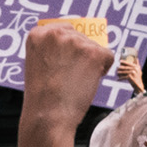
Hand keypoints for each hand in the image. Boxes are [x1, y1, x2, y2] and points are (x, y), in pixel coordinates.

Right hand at [21, 23, 115, 144]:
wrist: (48, 116)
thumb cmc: (43, 96)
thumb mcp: (39, 63)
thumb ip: (54, 48)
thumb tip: (80, 40)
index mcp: (37, 34)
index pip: (64, 30)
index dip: (67, 49)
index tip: (61, 64)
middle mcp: (56, 33)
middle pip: (81, 38)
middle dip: (80, 56)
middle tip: (68, 77)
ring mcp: (76, 41)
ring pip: (95, 48)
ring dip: (91, 64)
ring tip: (74, 81)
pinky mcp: (94, 52)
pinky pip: (108, 56)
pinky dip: (102, 70)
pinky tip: (87, 81)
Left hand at [115, 53, 144, 93]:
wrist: (139, 85)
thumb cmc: (138, 77)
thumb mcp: (139, 70)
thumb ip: (137, 64)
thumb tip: (136, 58)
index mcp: (137, 67)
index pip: (129, 63)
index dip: (124, 62)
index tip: (120, 61)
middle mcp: (135, 69)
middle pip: (125, 68)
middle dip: (120, 68)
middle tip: (117, 68)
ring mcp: (132, 73)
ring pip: (123, 72)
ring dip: (119, 73)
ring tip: (117, 73)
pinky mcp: (129, 77)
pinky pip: (123, 77)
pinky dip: (120, 78)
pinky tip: (118, 79)